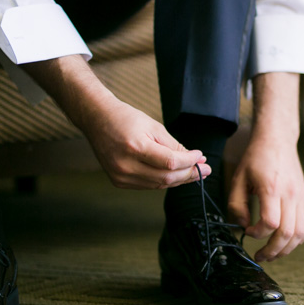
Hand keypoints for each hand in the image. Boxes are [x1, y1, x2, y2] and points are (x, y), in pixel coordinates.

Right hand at [82, 97, 209, 188]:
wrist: (97, 120)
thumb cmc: (126, 119)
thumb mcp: (154, 127)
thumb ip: (173, 146)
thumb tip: (194, 159)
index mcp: (135, 147)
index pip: (170, 162)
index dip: (190, 161)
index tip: (201, 156)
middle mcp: (125, 166)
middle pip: (166, 178)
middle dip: (189, 174)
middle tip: (205, 169)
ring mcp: (120, 176)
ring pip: (158, 185)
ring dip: (179, 179)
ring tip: (195, 172)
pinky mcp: (119, 182)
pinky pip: (148, 185)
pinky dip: (164, 180)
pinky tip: (176, 174)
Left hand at [227, 135, 303, 261]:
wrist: (277, 140)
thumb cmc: (256, 158)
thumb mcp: (238, 178)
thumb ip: (237, 204)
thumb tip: (243, 225)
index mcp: (272, 189)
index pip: (270, 223)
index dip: (257, 233)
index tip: (247, 231)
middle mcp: (290, 195)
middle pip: (288, 233)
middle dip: (273, 250)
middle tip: (260, 256)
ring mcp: (301, 197)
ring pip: (301, 233)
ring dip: (287, 248)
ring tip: (273, 253)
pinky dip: (300, 238)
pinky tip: (287, 241)